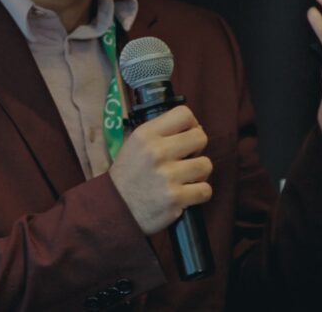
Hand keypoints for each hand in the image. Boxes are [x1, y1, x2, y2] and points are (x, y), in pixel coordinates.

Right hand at [108, 105, 212, 234]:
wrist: (116, 208)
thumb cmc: (129, 174)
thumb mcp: (135, 143)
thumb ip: (160, 132)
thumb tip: (193, 127)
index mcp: (146, 134)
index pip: (184, 114)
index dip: (191, 124)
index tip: (186, 135)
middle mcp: (157, 151)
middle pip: (200, 137)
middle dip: (197, 148)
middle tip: (186, 158)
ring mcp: (167, 175)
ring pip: (206, 164)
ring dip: (199, 173)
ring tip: (185, 177)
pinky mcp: (175, 198)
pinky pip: (205, 190)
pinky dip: (199, 193)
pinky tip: (186, 193)